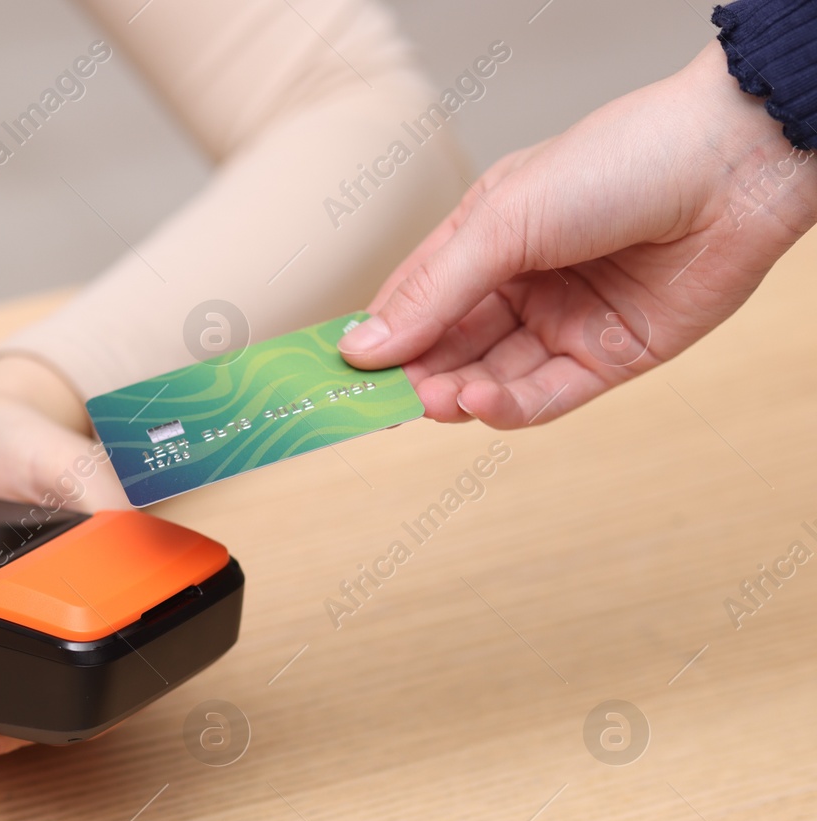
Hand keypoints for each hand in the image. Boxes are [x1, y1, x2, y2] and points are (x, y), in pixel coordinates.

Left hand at [0, 352, 125, 765]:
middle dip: (7, 731)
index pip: (103, 666)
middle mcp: (58, 615)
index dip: (79, 708)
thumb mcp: (68, 459)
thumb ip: (100, 494)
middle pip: (50, 699)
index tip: (43, 722)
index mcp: (102, 588)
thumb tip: (127, 540)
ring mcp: (7, 622)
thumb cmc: (24, 438)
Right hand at [338, 44, 816, 426]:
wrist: (732, 166)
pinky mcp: (611, 360)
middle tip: (380, 400)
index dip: (378, 336)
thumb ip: (432, 292)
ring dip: (455, 395)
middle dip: (414, 375)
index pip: (415, 301)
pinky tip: (478, 402)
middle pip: (448, 348)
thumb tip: (360, 348)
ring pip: (491, 379)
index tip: (336, 372)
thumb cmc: (616, 164)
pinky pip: (545, 398)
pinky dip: (507, 408)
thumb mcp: (501, 221)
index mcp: (487, 240)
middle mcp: (523, 286)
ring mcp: (566, 324)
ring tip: (430, 401)